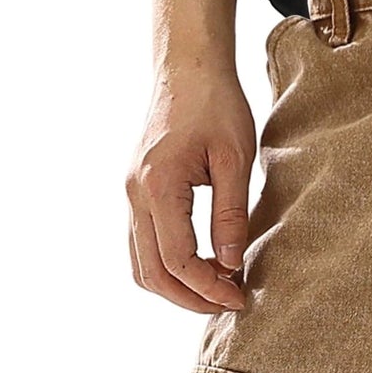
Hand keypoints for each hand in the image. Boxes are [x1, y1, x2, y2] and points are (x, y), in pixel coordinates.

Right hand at [126, 70, 255, 312]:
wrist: (188, 69)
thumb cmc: (217, 105)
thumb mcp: (236, 158)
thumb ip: (231, 214)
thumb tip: (230, 264)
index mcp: (158, 186)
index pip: (177, 260)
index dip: (208, 288)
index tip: (240, 297)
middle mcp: (135, 195)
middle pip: (152, 273)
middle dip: (190, 298)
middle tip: (230, 303)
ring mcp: (131, 195)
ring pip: (141, 265)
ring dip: (176, 287)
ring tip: (218, 288)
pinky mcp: (137, 193)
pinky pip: (143, 246)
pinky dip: (168, 267)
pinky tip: (202, 266)